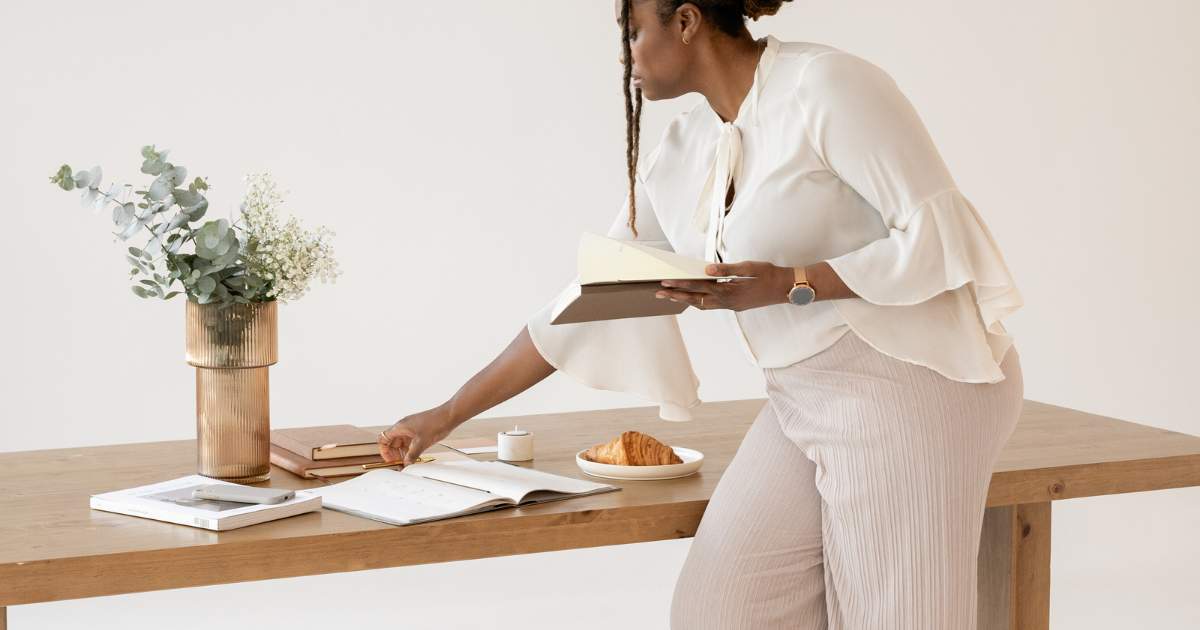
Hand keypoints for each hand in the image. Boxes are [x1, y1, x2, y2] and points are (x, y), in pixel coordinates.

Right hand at [378, 405, 456, 465]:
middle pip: (392, 442)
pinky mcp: (419, 430)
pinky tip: (415, 455)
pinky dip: (410, 449)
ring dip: (402, 452)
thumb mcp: (422, 443)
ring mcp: (411, 428)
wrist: (449, 415)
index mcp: (400, 427)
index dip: (384, 451)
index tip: (390, 459)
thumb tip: (406, 463)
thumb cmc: (436, 422)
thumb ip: (412, 455)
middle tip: (399, 462)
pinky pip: (410, 441)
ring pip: (401, 442)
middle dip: (394, 453)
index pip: (383, 439)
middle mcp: (404, 426)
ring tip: (407, 460)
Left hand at [656, 261, 791, 311]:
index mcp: (730, 290)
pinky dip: (699, 301)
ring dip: (686, 300)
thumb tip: (707, 269)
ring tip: (670, 296)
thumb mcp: (750, 267)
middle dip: (676, 295)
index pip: (700, 286)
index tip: (666, 281)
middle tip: (658, 292)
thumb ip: (728, 268)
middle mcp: (728, 301)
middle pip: (696, 299)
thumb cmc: (770, 275)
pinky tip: (693, 297)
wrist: (787, 289)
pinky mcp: (735, 306)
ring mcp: (731, 306)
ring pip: (703, 305)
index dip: (681, 284)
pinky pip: (712, 306)